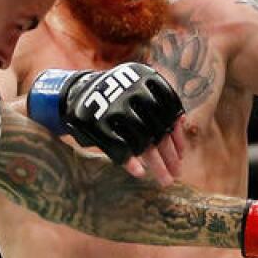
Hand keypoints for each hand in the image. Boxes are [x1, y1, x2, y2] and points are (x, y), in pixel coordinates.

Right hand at [28, 63, 184, 181]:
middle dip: (169, 155)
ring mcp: (114, 107)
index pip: (170, 111)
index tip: (181, 155)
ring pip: (143, 142)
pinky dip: (130, 161)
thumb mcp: (136, 92)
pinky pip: (119, 147)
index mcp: (145, 78)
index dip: (176, 136)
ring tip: (165, 180)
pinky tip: (139, 173)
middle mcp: (131, 90)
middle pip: (158, 130)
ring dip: (157, 164)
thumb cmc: (115, 98)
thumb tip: (182, 123)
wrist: (76, 93)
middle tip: (177, 173)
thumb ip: (157, 105)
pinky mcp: (97, 122)